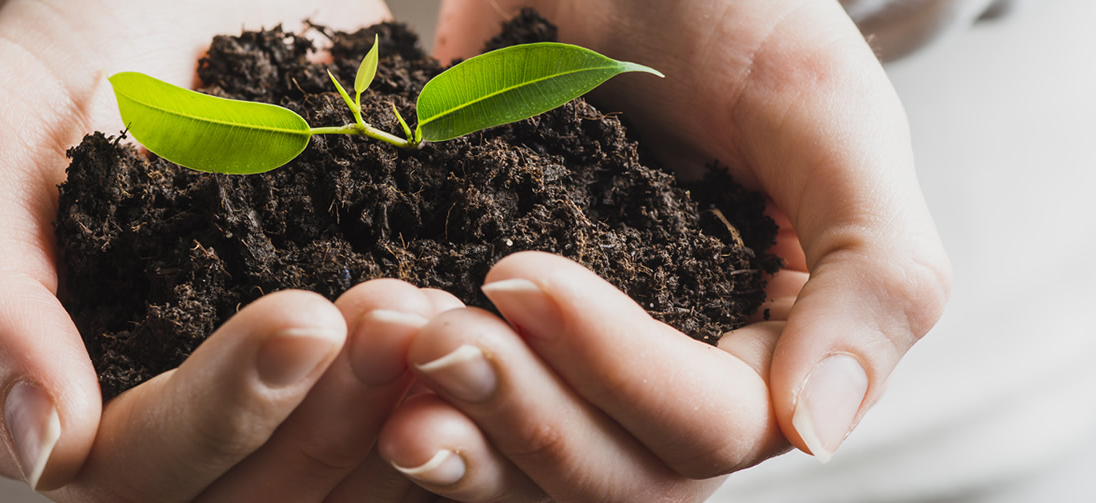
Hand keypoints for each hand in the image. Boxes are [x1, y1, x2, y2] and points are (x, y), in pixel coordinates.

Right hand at [0, 1, 447, 499]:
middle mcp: (165, 414)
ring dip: (396, 411)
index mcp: (64, 386)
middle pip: (249, 492)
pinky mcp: (341, 368)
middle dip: (327, 414)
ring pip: (331, 477)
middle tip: (397, 308)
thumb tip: (40, 455)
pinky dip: (442, 395)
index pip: (135, 465)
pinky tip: (471, 325)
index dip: (221, 413)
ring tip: (442, 310)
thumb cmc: (81, 41)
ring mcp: (261, 397)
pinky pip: (397, 425)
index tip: (304, 316)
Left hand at [374, 0, 951, 498]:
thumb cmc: (735, 11)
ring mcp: (573, 360)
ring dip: (458, 433)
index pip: (711, 424)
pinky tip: (360, 359)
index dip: (617, 373)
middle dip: (524, 419)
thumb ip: (875, 270)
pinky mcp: (490, 326)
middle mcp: (670, 372)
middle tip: (437, 337)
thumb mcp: (829, 113)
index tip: (522, 277)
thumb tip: (815, 435)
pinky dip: (404, 402)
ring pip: (526, 470)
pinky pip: (453, 410)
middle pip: (613, 475)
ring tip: (393, 354)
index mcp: (767, 339)